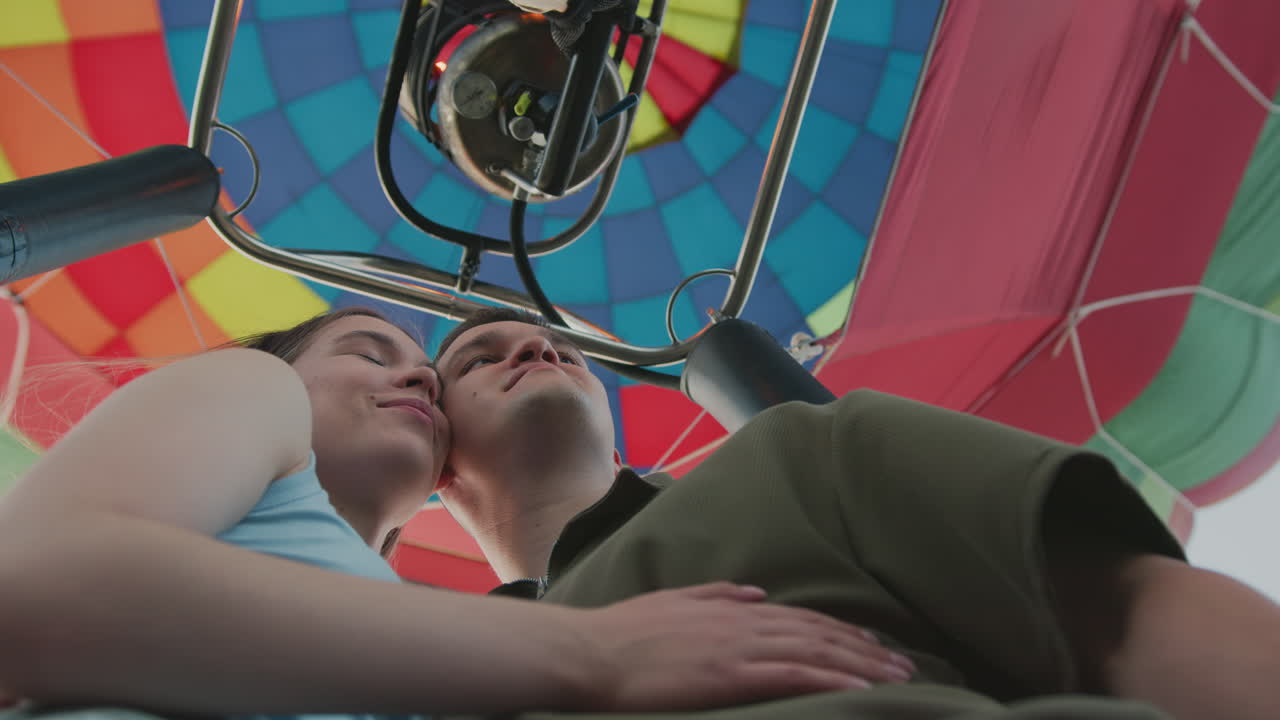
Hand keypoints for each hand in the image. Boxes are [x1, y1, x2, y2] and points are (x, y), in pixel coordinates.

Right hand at [576, 582, 914, 711]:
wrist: (591, 652)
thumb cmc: (625, 633)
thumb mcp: (674, 600)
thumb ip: (716, 595)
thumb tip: (754, 591)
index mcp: (732, 609)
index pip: (801, 617)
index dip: (841, 630)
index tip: (873, 642)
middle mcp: (744, 622)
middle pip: (820, 633)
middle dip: (866, 649)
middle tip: (905, 665)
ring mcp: (740, 648)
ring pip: (816, 652)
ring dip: (862, 665)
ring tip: (898, 679)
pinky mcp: (732, 676)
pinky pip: (793, 676)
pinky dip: (831, 680)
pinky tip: (860, 689)